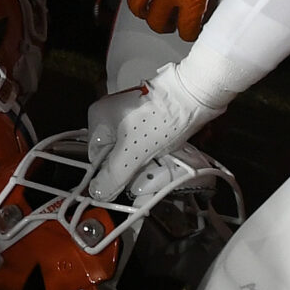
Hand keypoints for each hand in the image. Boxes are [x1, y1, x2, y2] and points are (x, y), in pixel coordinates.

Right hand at [87, 60, 224, 201]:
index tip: (128, 180)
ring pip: (131, 147)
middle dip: (131, 165)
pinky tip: (165, 150)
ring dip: (144, 158)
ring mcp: (130, 112)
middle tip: (147, 168)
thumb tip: (96, 192)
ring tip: (159, 158)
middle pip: (115, 152)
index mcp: (98, 118)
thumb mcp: (133, 153)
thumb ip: (113, 175)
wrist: (193, 96)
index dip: (112, 172)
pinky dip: (154, 148)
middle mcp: (110, 112)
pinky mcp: (148, 113)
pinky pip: (145, 139)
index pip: (97, 157)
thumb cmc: (159, 120)